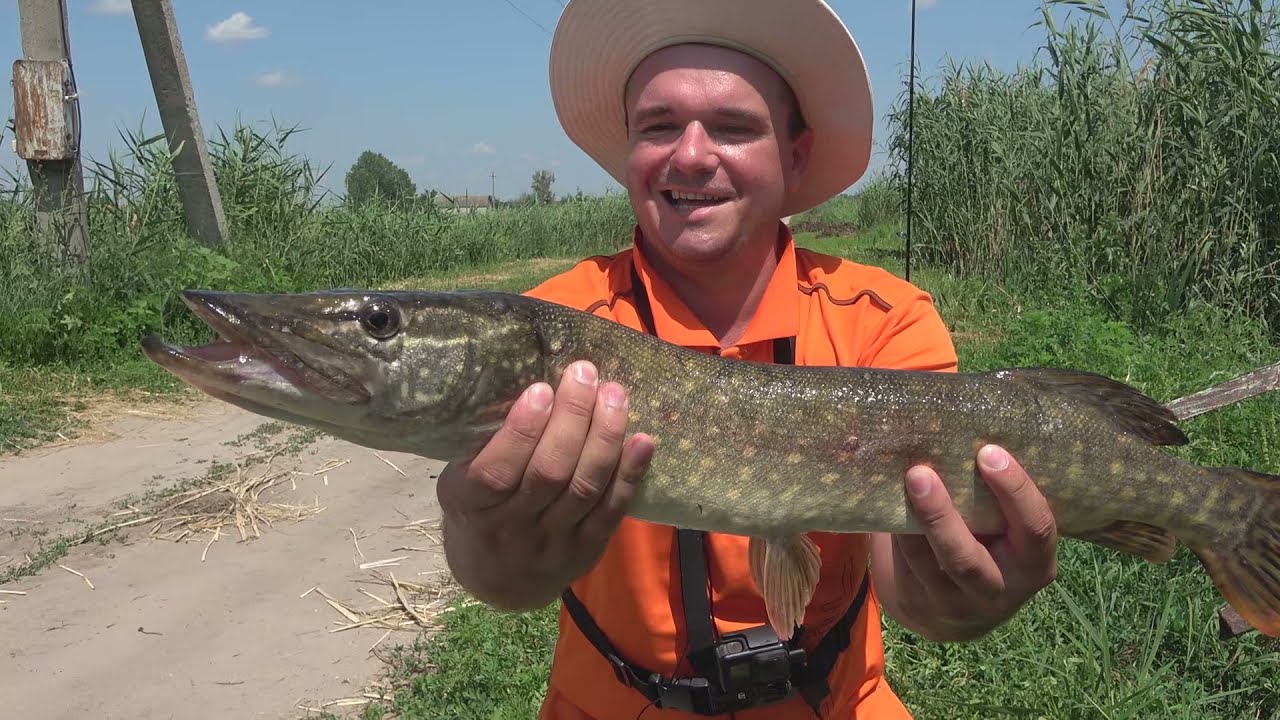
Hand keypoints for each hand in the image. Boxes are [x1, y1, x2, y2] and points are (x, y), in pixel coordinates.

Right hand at [435, 360, 654, 610]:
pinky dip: (630, 474)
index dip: (521, 430)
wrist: (499, 581)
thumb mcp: (461, 483)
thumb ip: (485, 447)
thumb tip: (524, 382)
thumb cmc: (479, 512)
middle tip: (585, 374)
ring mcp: (552, 543)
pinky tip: (643, 440)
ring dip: (604, 437)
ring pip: (584, 488)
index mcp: (471, 506)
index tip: (542, 388)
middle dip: (572, 418)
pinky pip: (612, 510)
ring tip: (614, 395)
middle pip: (549, 473)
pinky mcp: (587, 550)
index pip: (495, 471)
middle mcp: (512, 529)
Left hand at [881, 444, 1058, 640]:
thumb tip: (971, 423)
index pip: (1035, 530)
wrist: (956, 608)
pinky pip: (904, 568)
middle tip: (920, 472)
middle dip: (942, 516)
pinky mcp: (919, 605)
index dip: (1016, 492)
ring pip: (928, 565)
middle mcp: (999, 591)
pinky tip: (886, 500)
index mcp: (1034, 565)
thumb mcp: (1007, 531)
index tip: (990, 451)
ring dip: (909, 523)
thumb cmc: (988, 543)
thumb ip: (996, 496)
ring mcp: (955, 605)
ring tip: (899, 481)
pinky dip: (896, 534)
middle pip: (967, 560)